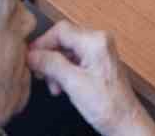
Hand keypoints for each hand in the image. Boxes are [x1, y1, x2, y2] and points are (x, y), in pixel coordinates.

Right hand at [27, 22, 154, 135]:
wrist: (124, 123)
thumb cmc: (108, 106)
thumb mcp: (73, 83)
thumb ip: (51, 65)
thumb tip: (32, 54)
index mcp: (96, 41)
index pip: (61, 30)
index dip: (42, 43)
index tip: (30, 57)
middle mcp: (100, 41)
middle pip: (64, 40)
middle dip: (49, 57)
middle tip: (39, 73)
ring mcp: (100, 52)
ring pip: (67, 51)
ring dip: (55, 67)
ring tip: (53, 85)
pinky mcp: (98, 63)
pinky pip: (75, 60)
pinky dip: (64, 71)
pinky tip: (61, 86)